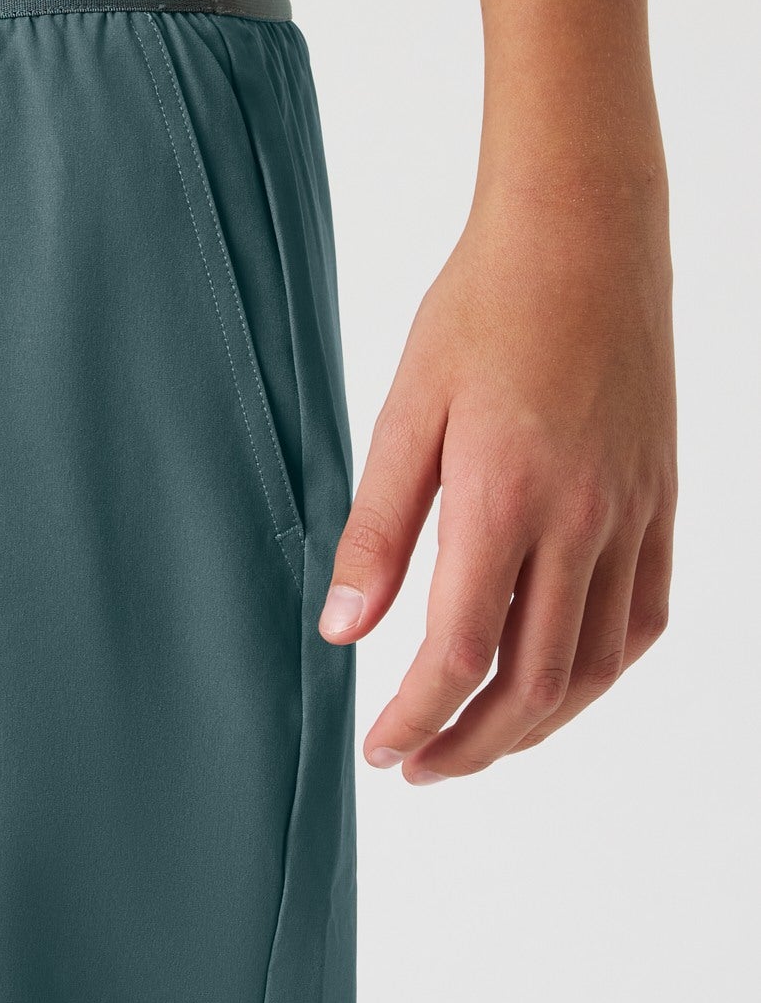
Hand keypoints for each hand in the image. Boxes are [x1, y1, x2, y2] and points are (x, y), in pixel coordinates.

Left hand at [319, 163, 674, 781]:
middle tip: (417, 768)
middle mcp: (581, 519)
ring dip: (535, 725)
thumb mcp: (405, 414)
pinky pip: (642, 617)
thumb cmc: (482, 309)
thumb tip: (341, 630)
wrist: (585, 234)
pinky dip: (598, 671)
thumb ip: (377, 530)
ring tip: (477, 743)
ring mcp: (632, 513)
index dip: (417, 720)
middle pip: (533, 683)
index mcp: (505, 498)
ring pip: (594, 665)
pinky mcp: (661, 500)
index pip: (460, 653)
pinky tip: (554, 684)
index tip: (380, 751)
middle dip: (472, 746)